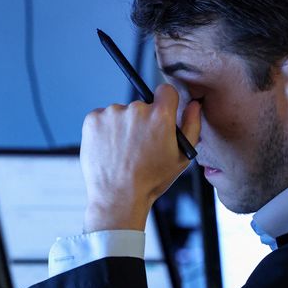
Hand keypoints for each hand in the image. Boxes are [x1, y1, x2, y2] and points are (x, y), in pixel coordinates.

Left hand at [80, 84, 200, 231]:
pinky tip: (109, 150)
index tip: (160, 115)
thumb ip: (191, 126)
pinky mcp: (93, 119)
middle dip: (142, 121)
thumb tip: (194, 105)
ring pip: (121, 114)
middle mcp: (136, 109)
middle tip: (139, 147)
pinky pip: (102, 118)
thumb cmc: (152, 180)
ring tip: (122, 152)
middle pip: (142, 106)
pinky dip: (105, 130)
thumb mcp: (182, 157)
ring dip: (122, 126)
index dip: (165, 103)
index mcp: (160, 116)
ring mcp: (112, 113)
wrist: (118, 196)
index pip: (166, 91)